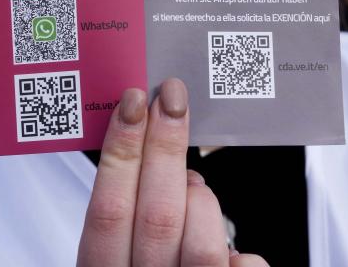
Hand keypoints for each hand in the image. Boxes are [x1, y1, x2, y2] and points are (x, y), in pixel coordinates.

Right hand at [77, 78, 268, 266]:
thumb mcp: (119, 263)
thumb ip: (131, 229)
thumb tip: (175, 178)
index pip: (106, 213)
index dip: (120, 154)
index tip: (132, 104)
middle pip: (155, 216)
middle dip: (164, 147)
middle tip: (172, 97)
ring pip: (203, 244)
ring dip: (202, 201)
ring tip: (193, 185)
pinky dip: (241, 253)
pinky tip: (228, 250)